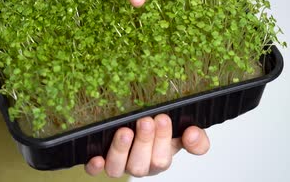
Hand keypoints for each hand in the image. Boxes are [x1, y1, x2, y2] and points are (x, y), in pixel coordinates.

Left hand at [85, 114, 209, 177]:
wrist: (137, 127)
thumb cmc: (159, 131)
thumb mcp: (181, 131)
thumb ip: (195, 137)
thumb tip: (193, 134)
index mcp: (159, 160)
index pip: (162, 159)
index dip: (162, 140)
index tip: (162, 118)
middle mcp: (139, 165)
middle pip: (141, 165)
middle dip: (144, 142)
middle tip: (145, 121)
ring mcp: (119, 165)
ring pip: (117, 168)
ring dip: (121, 151)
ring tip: (125, 132)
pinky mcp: (100, 161)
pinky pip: (94, 170)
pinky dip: (94, 166)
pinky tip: (96, 157)